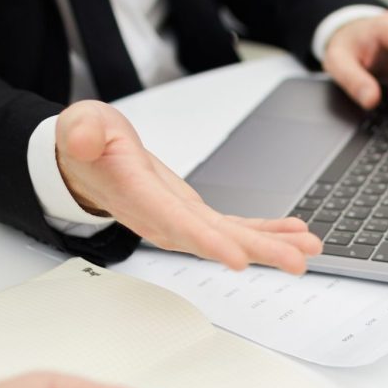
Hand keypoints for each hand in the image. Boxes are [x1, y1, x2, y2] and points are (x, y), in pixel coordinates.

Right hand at [56, 101, 321, 274]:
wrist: (87, 164)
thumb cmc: (87, 144)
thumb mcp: (79, 125)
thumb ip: (81, 131)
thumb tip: (81, 139)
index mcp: (138, 196)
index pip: (175, 224)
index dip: (208, 242)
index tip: (237, 259)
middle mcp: (164, 219)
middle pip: (216, 240)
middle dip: (258, 252)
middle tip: (296, 261)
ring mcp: (182, 221)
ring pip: (232, 238)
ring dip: (272, 245)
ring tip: (309, 248)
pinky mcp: (196, 216)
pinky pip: (235, 227)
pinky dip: (267, 230)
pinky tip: (295, 232)